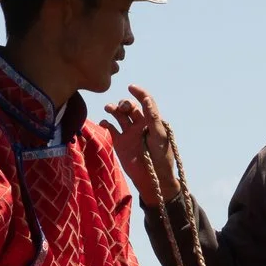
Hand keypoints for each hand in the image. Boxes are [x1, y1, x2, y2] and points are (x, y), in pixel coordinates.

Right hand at [103, 86, 180, 200]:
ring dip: (113, 109)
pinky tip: (105, 123)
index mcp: (151, 121)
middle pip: (130, 107)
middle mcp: (139, 124)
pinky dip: (106, 123)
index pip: (145, 101)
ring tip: (109, 108)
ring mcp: (128, 133)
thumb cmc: (161, 157)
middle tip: (123, 108)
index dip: (139, 93)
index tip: (131, 87)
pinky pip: (110, 128)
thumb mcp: (159, 136)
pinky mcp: (119, 142)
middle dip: (125, 103)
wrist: (153, 178)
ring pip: (118, 115)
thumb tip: (146, 99)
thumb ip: (152, 117)